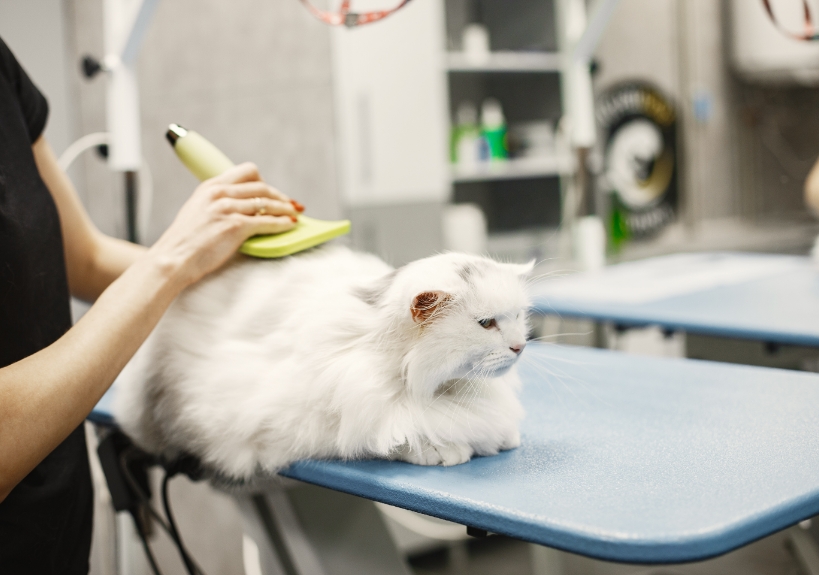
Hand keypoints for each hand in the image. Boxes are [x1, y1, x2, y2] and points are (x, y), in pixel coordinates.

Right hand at [147, 162, 300, 286]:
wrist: (172, 259)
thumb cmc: (184, 243)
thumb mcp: (198, 211)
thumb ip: (217, 204)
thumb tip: (242, 207)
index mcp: (210, 186)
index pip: (246, 171)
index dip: (265, 181)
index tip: (273, 191)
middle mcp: (219, 193)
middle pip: (261, 186)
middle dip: (280, 195)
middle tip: (291, 204)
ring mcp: (227, 208)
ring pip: (267, 202)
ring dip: (286, 209)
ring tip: (295, 214)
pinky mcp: (235, 226)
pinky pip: (267, 222)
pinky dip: (282, 223)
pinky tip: (290, 225)